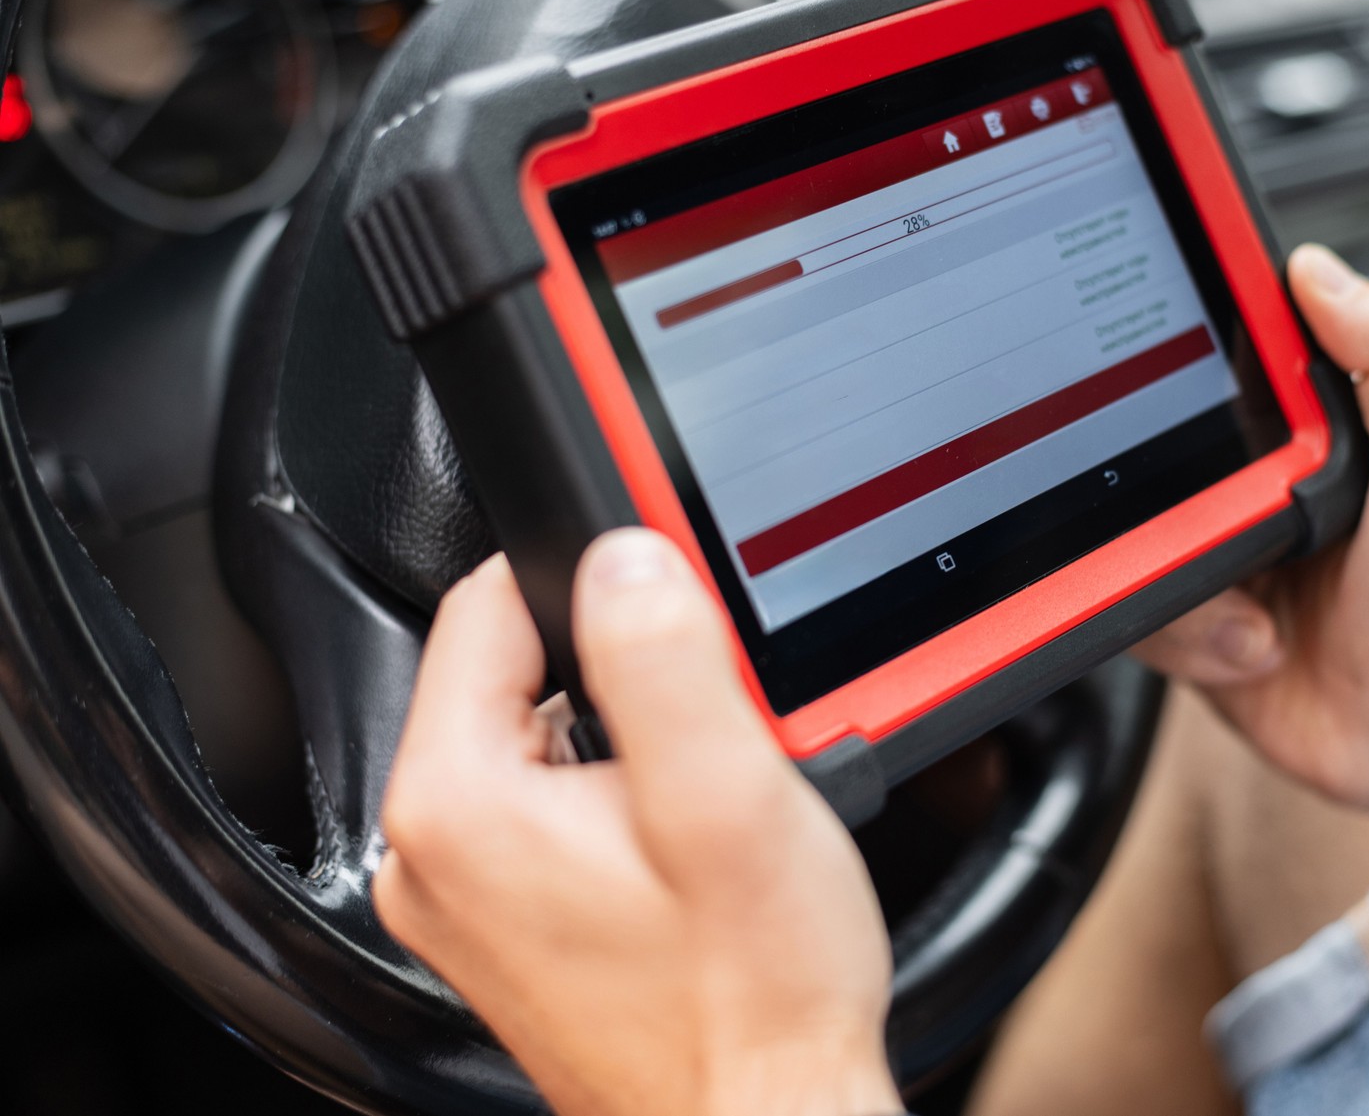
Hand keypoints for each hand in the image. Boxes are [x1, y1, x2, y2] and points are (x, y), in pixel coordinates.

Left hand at [373, 531, 899, 1115]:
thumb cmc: (750, 999)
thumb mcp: (727, 797)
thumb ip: (666, 658)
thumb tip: (624, 557)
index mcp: (458, 803)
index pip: (486, 605)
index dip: (595, 577)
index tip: (672, 605)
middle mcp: (432, 853)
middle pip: (511, 672)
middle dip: (617, 668)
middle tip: (709, 727)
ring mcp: (463, 898)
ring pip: (538, 739)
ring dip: (623, 735)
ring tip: (703, 795)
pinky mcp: (508, 926)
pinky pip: (549, 808)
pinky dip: (617, 798)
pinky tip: (683, 844)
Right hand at [1133, 245, 1368, 813]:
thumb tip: (1317, 270)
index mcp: (1310, 419)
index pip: (1223, 343)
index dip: (1183, 335)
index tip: (1165, 350)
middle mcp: (1255, 475)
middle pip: (1149, 442)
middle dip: (1179, 498)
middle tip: (1244, 531)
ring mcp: (1215, 545)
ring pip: (1127, 533)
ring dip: (1191, 581)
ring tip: (1264, 605)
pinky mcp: (1188, 613)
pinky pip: (1129, 605)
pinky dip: (1184, 633)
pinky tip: (1251, 641)